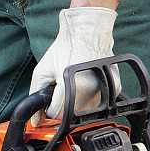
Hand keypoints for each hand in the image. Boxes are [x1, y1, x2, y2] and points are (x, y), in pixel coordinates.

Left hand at [29, 7, 119, 124]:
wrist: (87, 30)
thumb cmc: (65, 47)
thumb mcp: (42, 71)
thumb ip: (36, 96)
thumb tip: (36, 119)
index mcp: (72, 88)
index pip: (56, 114)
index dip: (49, 107)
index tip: (50, 98)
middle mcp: (91, 91)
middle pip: (70, 114)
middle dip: (61, 105)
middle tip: (60, 88)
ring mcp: (104, 89)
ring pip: (84, 111)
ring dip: (75, 103)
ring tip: (73, 84)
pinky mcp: (114, 87)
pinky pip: (98, 102)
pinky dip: (89, 97)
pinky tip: (85, 83)